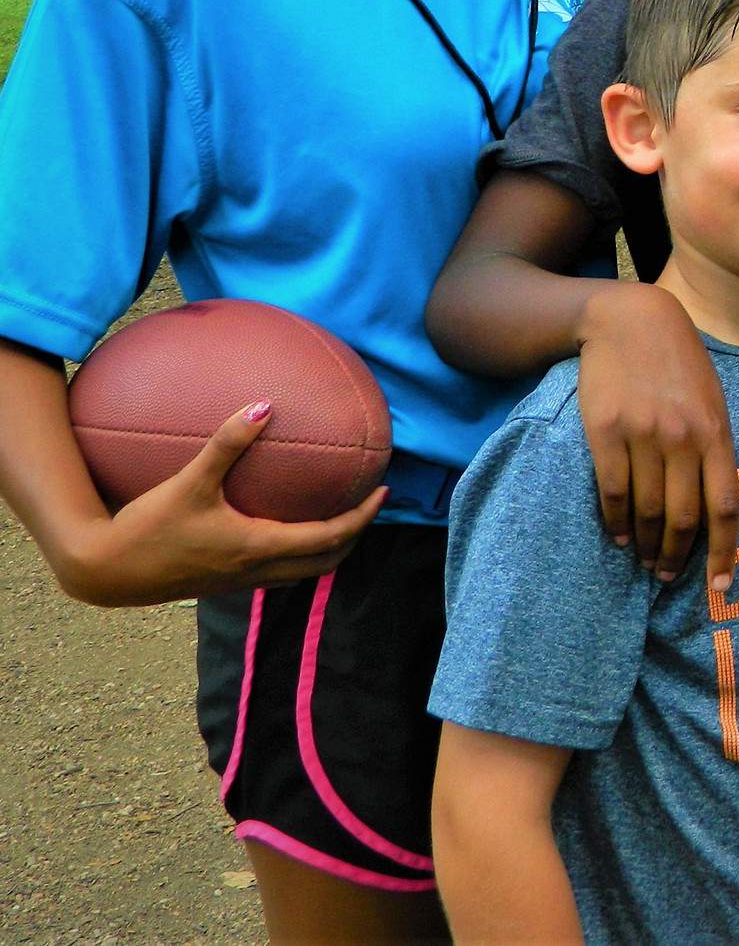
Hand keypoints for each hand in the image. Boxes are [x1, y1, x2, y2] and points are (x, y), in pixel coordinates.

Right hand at [62, 401, 383, 605]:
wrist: (105, 573)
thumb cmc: (148, 528)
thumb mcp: (190, 481)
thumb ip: (229, 442)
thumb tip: (264, 404)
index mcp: (259, 547)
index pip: (329, 537)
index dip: (362, 517)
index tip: (384, 493)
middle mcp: (256, 570)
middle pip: (326, 563)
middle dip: (354, 536)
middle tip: (370, 504)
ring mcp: (240, 581)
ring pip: (302, 572)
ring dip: (328, 549)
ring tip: (340, 516)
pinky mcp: (223, 582)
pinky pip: (276, 572)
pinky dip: (297, 554)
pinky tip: (285, 525)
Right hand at [575, 284, 738, 588]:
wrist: (632, 320)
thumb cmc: (680, 365)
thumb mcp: (712, 401)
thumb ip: (715, 449)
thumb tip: (715, 509)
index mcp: (717, 433)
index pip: (726, 508)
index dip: (724, 554)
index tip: (720, 589)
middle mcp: (683, 438)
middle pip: (684, 518)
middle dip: (677, 557)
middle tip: (668, 575)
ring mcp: (644, 435)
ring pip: (647, 511)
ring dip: (646, 545)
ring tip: (645, 560)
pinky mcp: (606, 431)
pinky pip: (612, 491)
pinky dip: (616, 522)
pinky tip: (619, 535)